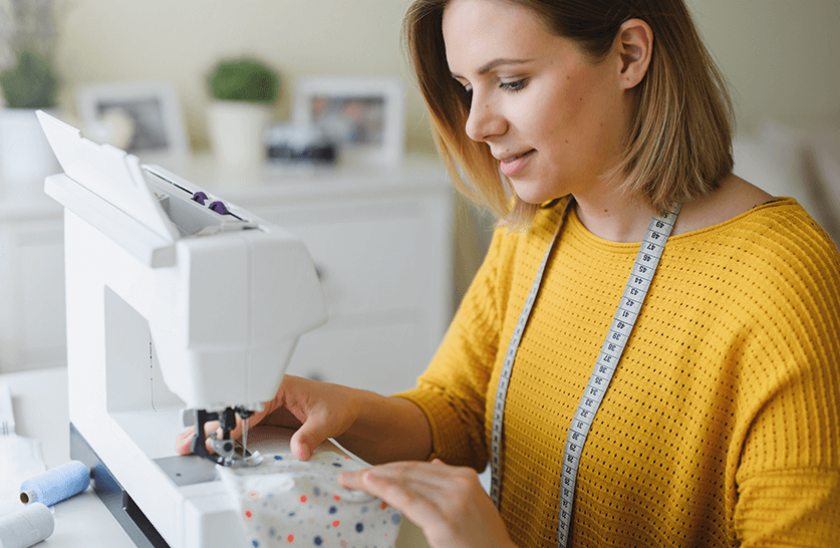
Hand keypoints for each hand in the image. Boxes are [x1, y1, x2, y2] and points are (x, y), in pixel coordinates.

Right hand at [174, 375, 359, 459]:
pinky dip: (224, 436)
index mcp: (280, 385)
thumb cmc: (337, 404)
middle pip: (234, 409)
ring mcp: (264, 405)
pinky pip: (241, 426)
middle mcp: (268, 393)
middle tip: (189, 441)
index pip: (249, 403)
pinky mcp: (265, 417)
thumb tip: (298, 450)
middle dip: (210, 424)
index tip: (219, 437)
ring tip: (187, 443)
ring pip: (233, 417)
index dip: (233, 421)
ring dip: (211, 430)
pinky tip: (210, 445)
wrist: (346, 408)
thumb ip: (311, 434)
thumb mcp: (327, 419)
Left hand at [338, 459, 513, 547]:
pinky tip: (367, 483)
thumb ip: (452, 484)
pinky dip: (384, 487)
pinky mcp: (444, 520)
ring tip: (348, 480)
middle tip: (347, 475)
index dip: (388, 467)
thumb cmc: (483, 540)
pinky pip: (408, 499)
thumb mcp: (473, 506)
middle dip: (374, 471)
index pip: (418, 466)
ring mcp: (454, 500)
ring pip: (404, 480)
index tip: (366, 472)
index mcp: (465, 476)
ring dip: (371, 478)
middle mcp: (460, 482)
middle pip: (408, 470)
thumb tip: (434, 462)